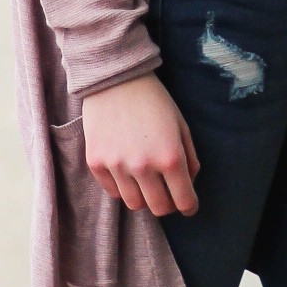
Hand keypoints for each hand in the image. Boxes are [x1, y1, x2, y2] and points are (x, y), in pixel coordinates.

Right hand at [80, 74, 199, 216]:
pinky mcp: (96, 163)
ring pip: (134, 203)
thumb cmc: (154, 100)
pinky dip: (122, 186)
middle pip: (159, 208)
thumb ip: (190, 159)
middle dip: (167, 204)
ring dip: (144, 196)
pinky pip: (112, 191)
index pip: (183, 200)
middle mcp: (143, 167)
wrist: (115, 78)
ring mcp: (117, 166)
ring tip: (145, 180)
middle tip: (167, 192)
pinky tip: (126, 170)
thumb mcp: (181, 125)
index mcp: (170, 157)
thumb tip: (188, 185)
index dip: (189, 206)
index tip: (188, 205)